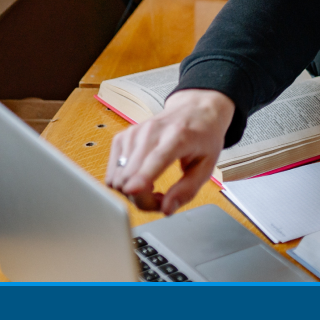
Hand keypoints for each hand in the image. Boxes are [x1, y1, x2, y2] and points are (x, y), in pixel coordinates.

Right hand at [104, 89, 234, 215]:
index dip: (141, 178)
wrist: (193, 110)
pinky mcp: (122, 137)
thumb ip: (187, 190)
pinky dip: (124, 182)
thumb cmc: (202, 136)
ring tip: (151, 186)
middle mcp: (150, 132)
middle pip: (131, 175)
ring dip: (132, 192)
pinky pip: (112, 172)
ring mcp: (133, 134)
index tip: (132, 191)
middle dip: (142, 198)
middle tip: (160, 198)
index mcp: (178, 136)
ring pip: (118, 177)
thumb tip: (166, 209)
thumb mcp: (207, 166)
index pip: (155, 158)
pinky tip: (140, 178)